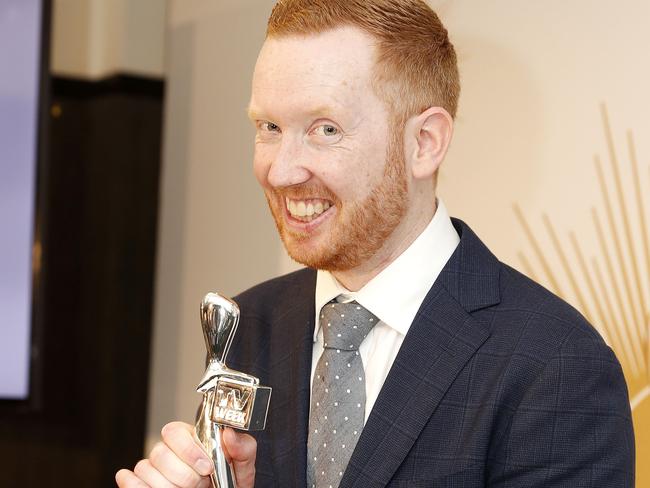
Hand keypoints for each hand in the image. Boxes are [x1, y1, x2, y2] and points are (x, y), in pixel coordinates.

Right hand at [115, 421, 256, 486]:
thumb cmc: (230, 482)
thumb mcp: (242, 464)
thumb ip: (242, 447)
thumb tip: (228, 434)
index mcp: (191, 439)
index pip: (174, 431)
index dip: (188, 449)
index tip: (206, 467)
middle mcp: (168, 451)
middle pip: (159, 453)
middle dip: (182, 474)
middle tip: (200, 483)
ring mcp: (153, 469)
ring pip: (145, 469)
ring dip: (167, 485)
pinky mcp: (142, 484)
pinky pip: (130, 482)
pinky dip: (136, 485)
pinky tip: (147, 486)